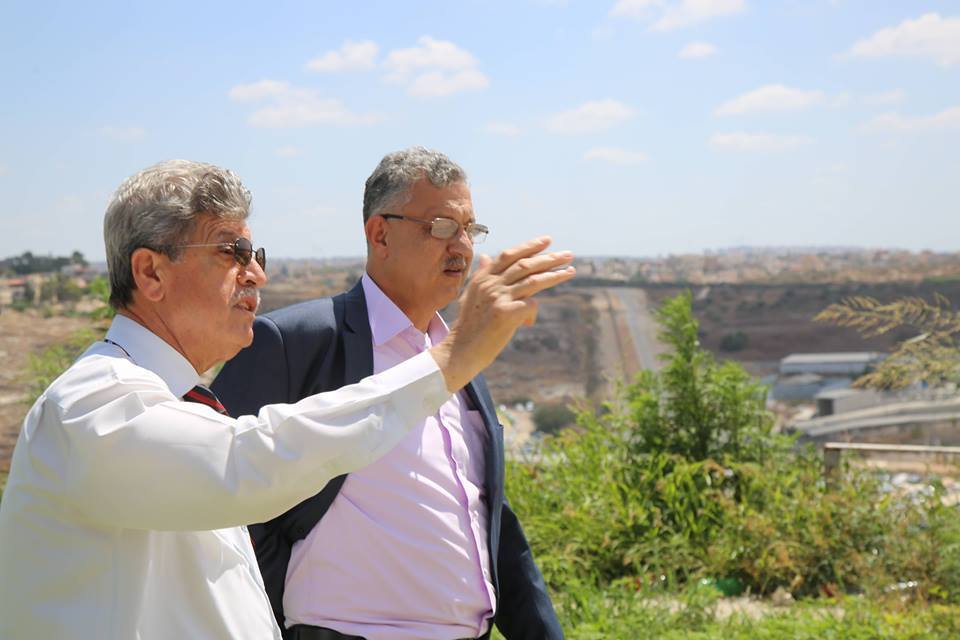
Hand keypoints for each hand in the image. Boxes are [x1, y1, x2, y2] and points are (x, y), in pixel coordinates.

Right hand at [430, 236, 574, 391]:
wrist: (461, 351)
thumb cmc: (469, 326)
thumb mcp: (471, 295)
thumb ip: (482, 275)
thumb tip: (487, 256)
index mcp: (482, 278)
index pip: (509, 255)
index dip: (529, 246)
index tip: (547, 241)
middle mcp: (490, 284)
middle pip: (525, 265)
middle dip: (549, 258)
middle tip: (568, 255)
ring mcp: (498, 297)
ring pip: (533, 281)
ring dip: (555, 275)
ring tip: (571, 271)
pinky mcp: (505, 313)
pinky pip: (530, 305)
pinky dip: (532, 312)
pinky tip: (529, 322)